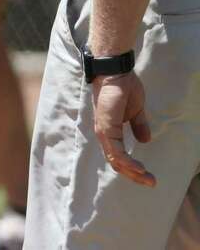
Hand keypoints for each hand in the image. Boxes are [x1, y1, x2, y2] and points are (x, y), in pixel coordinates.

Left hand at [91, 72, 154, 186]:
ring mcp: (103, 130)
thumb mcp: (135, 110)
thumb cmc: (123, 87)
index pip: (118, 155)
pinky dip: (126, 162)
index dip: (132, 168)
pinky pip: (115, 150)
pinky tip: (138, 168)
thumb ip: (138, 125)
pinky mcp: (106, 126)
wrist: (116, 72)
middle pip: (116, 162)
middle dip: (133, 175)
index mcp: (109, 130)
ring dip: (132, 172)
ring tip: (147, 178)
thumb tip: (144, 140)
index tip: (148, 175)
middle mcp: (104, 133)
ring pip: (115, 159)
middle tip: (150, 182)